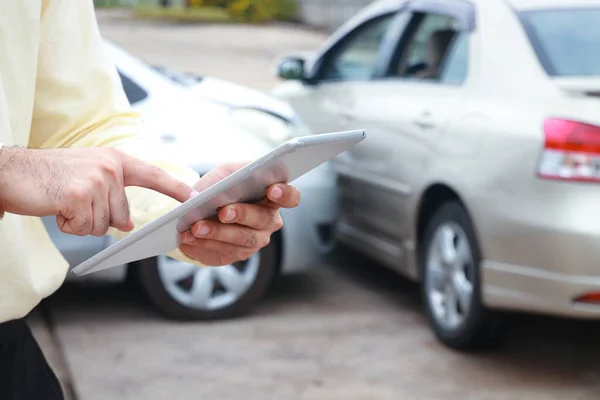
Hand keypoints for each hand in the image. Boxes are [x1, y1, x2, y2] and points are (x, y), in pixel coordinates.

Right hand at [0, 146, 194, 235]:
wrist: (12, 172)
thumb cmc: (50, 176)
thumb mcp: (88, 179)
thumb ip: (113, 197)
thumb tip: (128, 223)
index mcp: (115, 160)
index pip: (152, 174)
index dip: (174, 187)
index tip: (194, 196)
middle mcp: (110, 168)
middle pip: (121, 216)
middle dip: (96, 218)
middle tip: (73, 201)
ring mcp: (96, 181)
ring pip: (102, 225)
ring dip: (81, 222)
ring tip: (63, 202)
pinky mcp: (80, 196)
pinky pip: (84, 228)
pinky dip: (68, 225)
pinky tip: (56, 207)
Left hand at [178, 162, 300, 265]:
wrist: (203, 208)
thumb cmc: (222, 186)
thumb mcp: (226, 172)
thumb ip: (231, 174)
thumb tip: (227, 185)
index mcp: (273, 197)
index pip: (291, 197)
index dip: (285, 194)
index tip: (272, 189)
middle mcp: (270, 221)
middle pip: (262, 220)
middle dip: (242, 215)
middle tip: (223, 212)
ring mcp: (256, 240)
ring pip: (242, 240)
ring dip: (217, 233)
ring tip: (196, 227)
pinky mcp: (238, 254)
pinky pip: (224, 252)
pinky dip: (204, 245)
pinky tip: (189, 239)